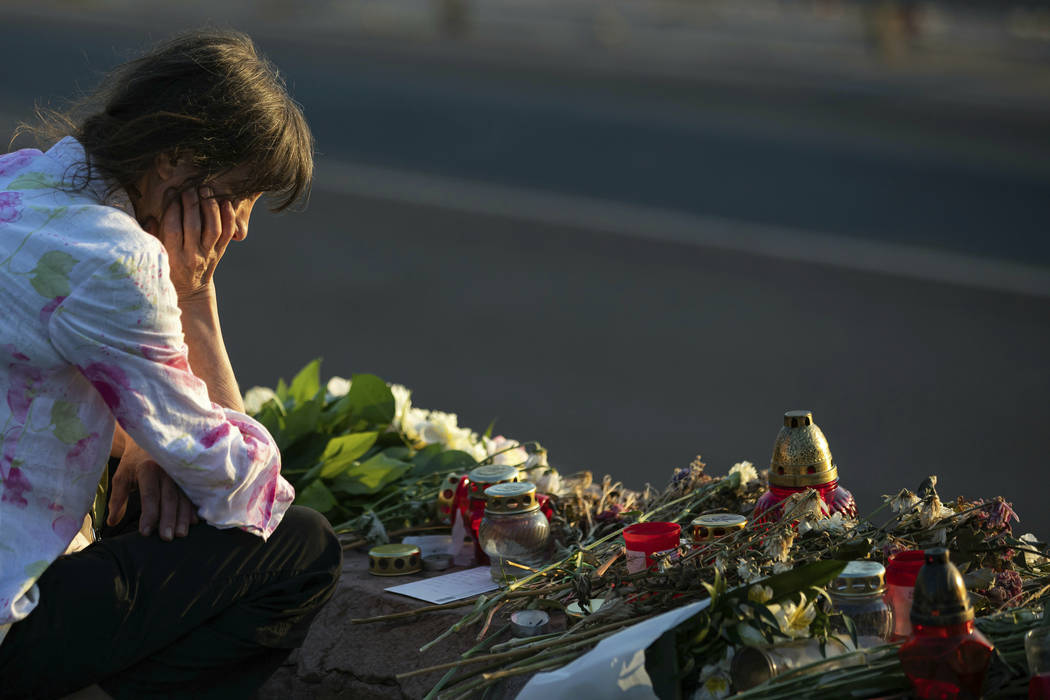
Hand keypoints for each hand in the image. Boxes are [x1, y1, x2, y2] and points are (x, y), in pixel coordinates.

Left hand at [107, 441, 198, 540]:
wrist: (150, 441)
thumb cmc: (134, 463)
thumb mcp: (121, 477)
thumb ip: (117, 499)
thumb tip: (112, 522)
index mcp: (148, 469)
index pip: (150, 495)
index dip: (149, 514)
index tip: (146, 532)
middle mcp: (167, 470)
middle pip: (169, 498)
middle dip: (169, 519)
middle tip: (167, 538)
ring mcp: (180, 473)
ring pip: (183, 497)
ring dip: (183, 517)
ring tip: (180, 534)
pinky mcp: (187, 476)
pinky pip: (192, 494)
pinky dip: (193, 508)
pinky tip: (194, 521)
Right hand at [146, 186, 236, 300]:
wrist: (191, 290)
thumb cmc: (169, 268)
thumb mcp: (156, 255)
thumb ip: (152, 236)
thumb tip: (150, 217)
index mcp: (173, 256)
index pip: (172, 229)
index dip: (172, 209)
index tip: (171, 192)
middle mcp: (192, 256)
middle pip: (193, 226)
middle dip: (191, 204)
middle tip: (189, 188)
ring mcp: (209, 254)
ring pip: (213, 229)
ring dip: (210, 207)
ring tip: (205, 190)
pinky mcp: (221, 252)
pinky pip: (227, 234)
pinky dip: (228, 218)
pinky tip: (225, 202)